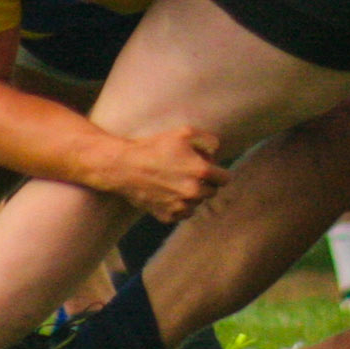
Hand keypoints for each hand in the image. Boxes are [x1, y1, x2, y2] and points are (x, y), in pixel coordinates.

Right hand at [92, 125, 229, 221]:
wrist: (124, 166)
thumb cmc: (154, 146)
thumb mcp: (184, 132)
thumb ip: (208, 140)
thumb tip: (217, 152)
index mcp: (201, 171)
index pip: (225, 179)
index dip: (219, 172)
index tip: (210, 168)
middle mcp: (193, 191)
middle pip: (211, 192)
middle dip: (205, 183)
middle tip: (189, 173)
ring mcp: (180, 206)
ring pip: (197, 204)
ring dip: (192, 195)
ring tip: (176, 182)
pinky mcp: (167, 216)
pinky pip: (182, 214)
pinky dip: (179, 206)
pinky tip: (169, 193)